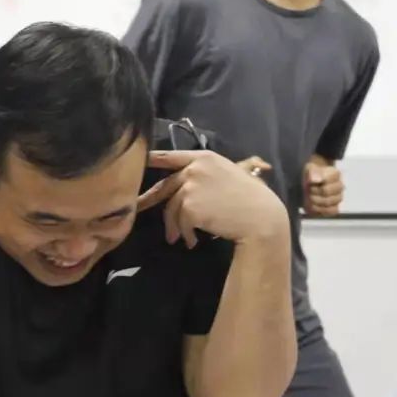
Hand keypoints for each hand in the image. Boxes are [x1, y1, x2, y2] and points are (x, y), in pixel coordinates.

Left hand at [137, 150, 287, 246]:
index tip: (138, 160)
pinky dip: (185, 234)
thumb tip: (191, 182)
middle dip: (148, 200)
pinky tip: (193, 241)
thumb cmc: (253, 198)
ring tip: (178, 239)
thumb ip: (209, 174)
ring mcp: (190, 186)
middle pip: (164, 186)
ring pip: (171, 209)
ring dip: (173, 227)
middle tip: (136, 208)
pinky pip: (180, 223)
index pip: (171, 155)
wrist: (260, 218)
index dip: (152, 158)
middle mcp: (194, 169)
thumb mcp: (232, 174)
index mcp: (204, 158)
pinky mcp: (189, 206)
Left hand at [303, 161, 343, 215]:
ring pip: (327, 202)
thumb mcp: (309, 171)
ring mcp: (338, 198)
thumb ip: (313, 173)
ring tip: (310, 196)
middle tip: (309, 189)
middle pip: (326, 192)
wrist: (308, 185)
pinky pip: (330, 211)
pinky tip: (313, 205)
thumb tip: (316, 180)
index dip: (316, 181)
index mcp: (335, 174)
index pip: (327, 179)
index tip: (310, 181)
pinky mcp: (335, 208)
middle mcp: (340, 186)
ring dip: (315, 200)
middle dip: (313, 191)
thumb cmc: (310, 176)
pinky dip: (319, 209)